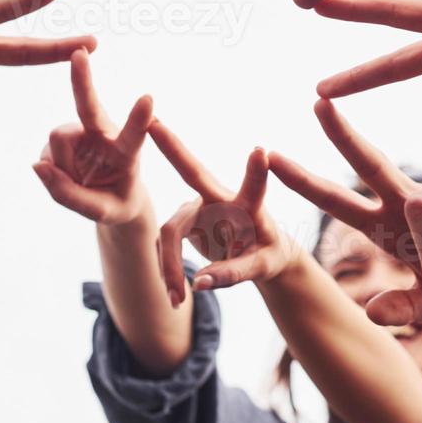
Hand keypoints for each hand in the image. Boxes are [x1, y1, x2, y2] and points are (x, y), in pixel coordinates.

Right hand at [33, 48, 152, 225]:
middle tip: (79, 52)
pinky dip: (51, 168)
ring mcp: (82, 131)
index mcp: (128, 152)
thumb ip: (71, 196)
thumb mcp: (103, 212)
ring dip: (60, 164)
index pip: (134, 135)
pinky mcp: (64, 135)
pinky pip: (46, 151)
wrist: (112, 197)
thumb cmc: (116, 203)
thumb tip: (37, 165)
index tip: (148, 98)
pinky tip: (67, 172)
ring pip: (57, 139)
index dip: (138, 118)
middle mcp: (105, 133)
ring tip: (78, 179)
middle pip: (89, 106)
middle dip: (82, 80)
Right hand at [149, 120, 296, 305]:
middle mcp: (219, 197)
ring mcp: (198, 206)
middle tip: (153, 121)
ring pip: (171, 231)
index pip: (253, 186)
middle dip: (172, 146)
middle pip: (192, 173)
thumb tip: (199, 284)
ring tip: (176, 301)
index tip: (262, 151)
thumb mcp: (261, 268)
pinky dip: (168, 271)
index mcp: (249, 206)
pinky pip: (166, 244)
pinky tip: (175, 295)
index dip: (256, 171)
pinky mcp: (185, 219)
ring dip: (169, 266)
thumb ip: (234, 274)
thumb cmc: (268, 254)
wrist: (258, 252)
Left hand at [268, 99, 421, 325]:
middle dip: (341, 134)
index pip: (337, 200)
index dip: (305, 183)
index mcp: (387, 225)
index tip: (271, 161)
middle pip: (367, 162)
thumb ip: (404, 306)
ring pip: (412, 206)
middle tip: (316, 103)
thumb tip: (369, 313)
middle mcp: (406, 201)